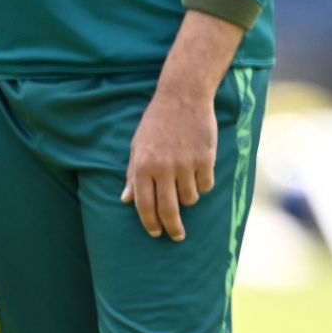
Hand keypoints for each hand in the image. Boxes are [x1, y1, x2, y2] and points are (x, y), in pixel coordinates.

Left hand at [122, 85, 216, 240]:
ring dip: (188, 199)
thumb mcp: (138, 146)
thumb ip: (133, 174)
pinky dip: (203, 184)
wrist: (183, 96)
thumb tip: (126, 200)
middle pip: (169, 209)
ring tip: (187, 188)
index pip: (144, 205)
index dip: (150, 223)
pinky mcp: (206, 158)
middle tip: (177, 236)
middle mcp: (164, 168)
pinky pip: (206, 184)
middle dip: (173, 228)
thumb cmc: (157, 121)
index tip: (155, 233)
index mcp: (143, 166)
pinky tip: (200, 175)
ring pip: (190, 198)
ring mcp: (186, 164)